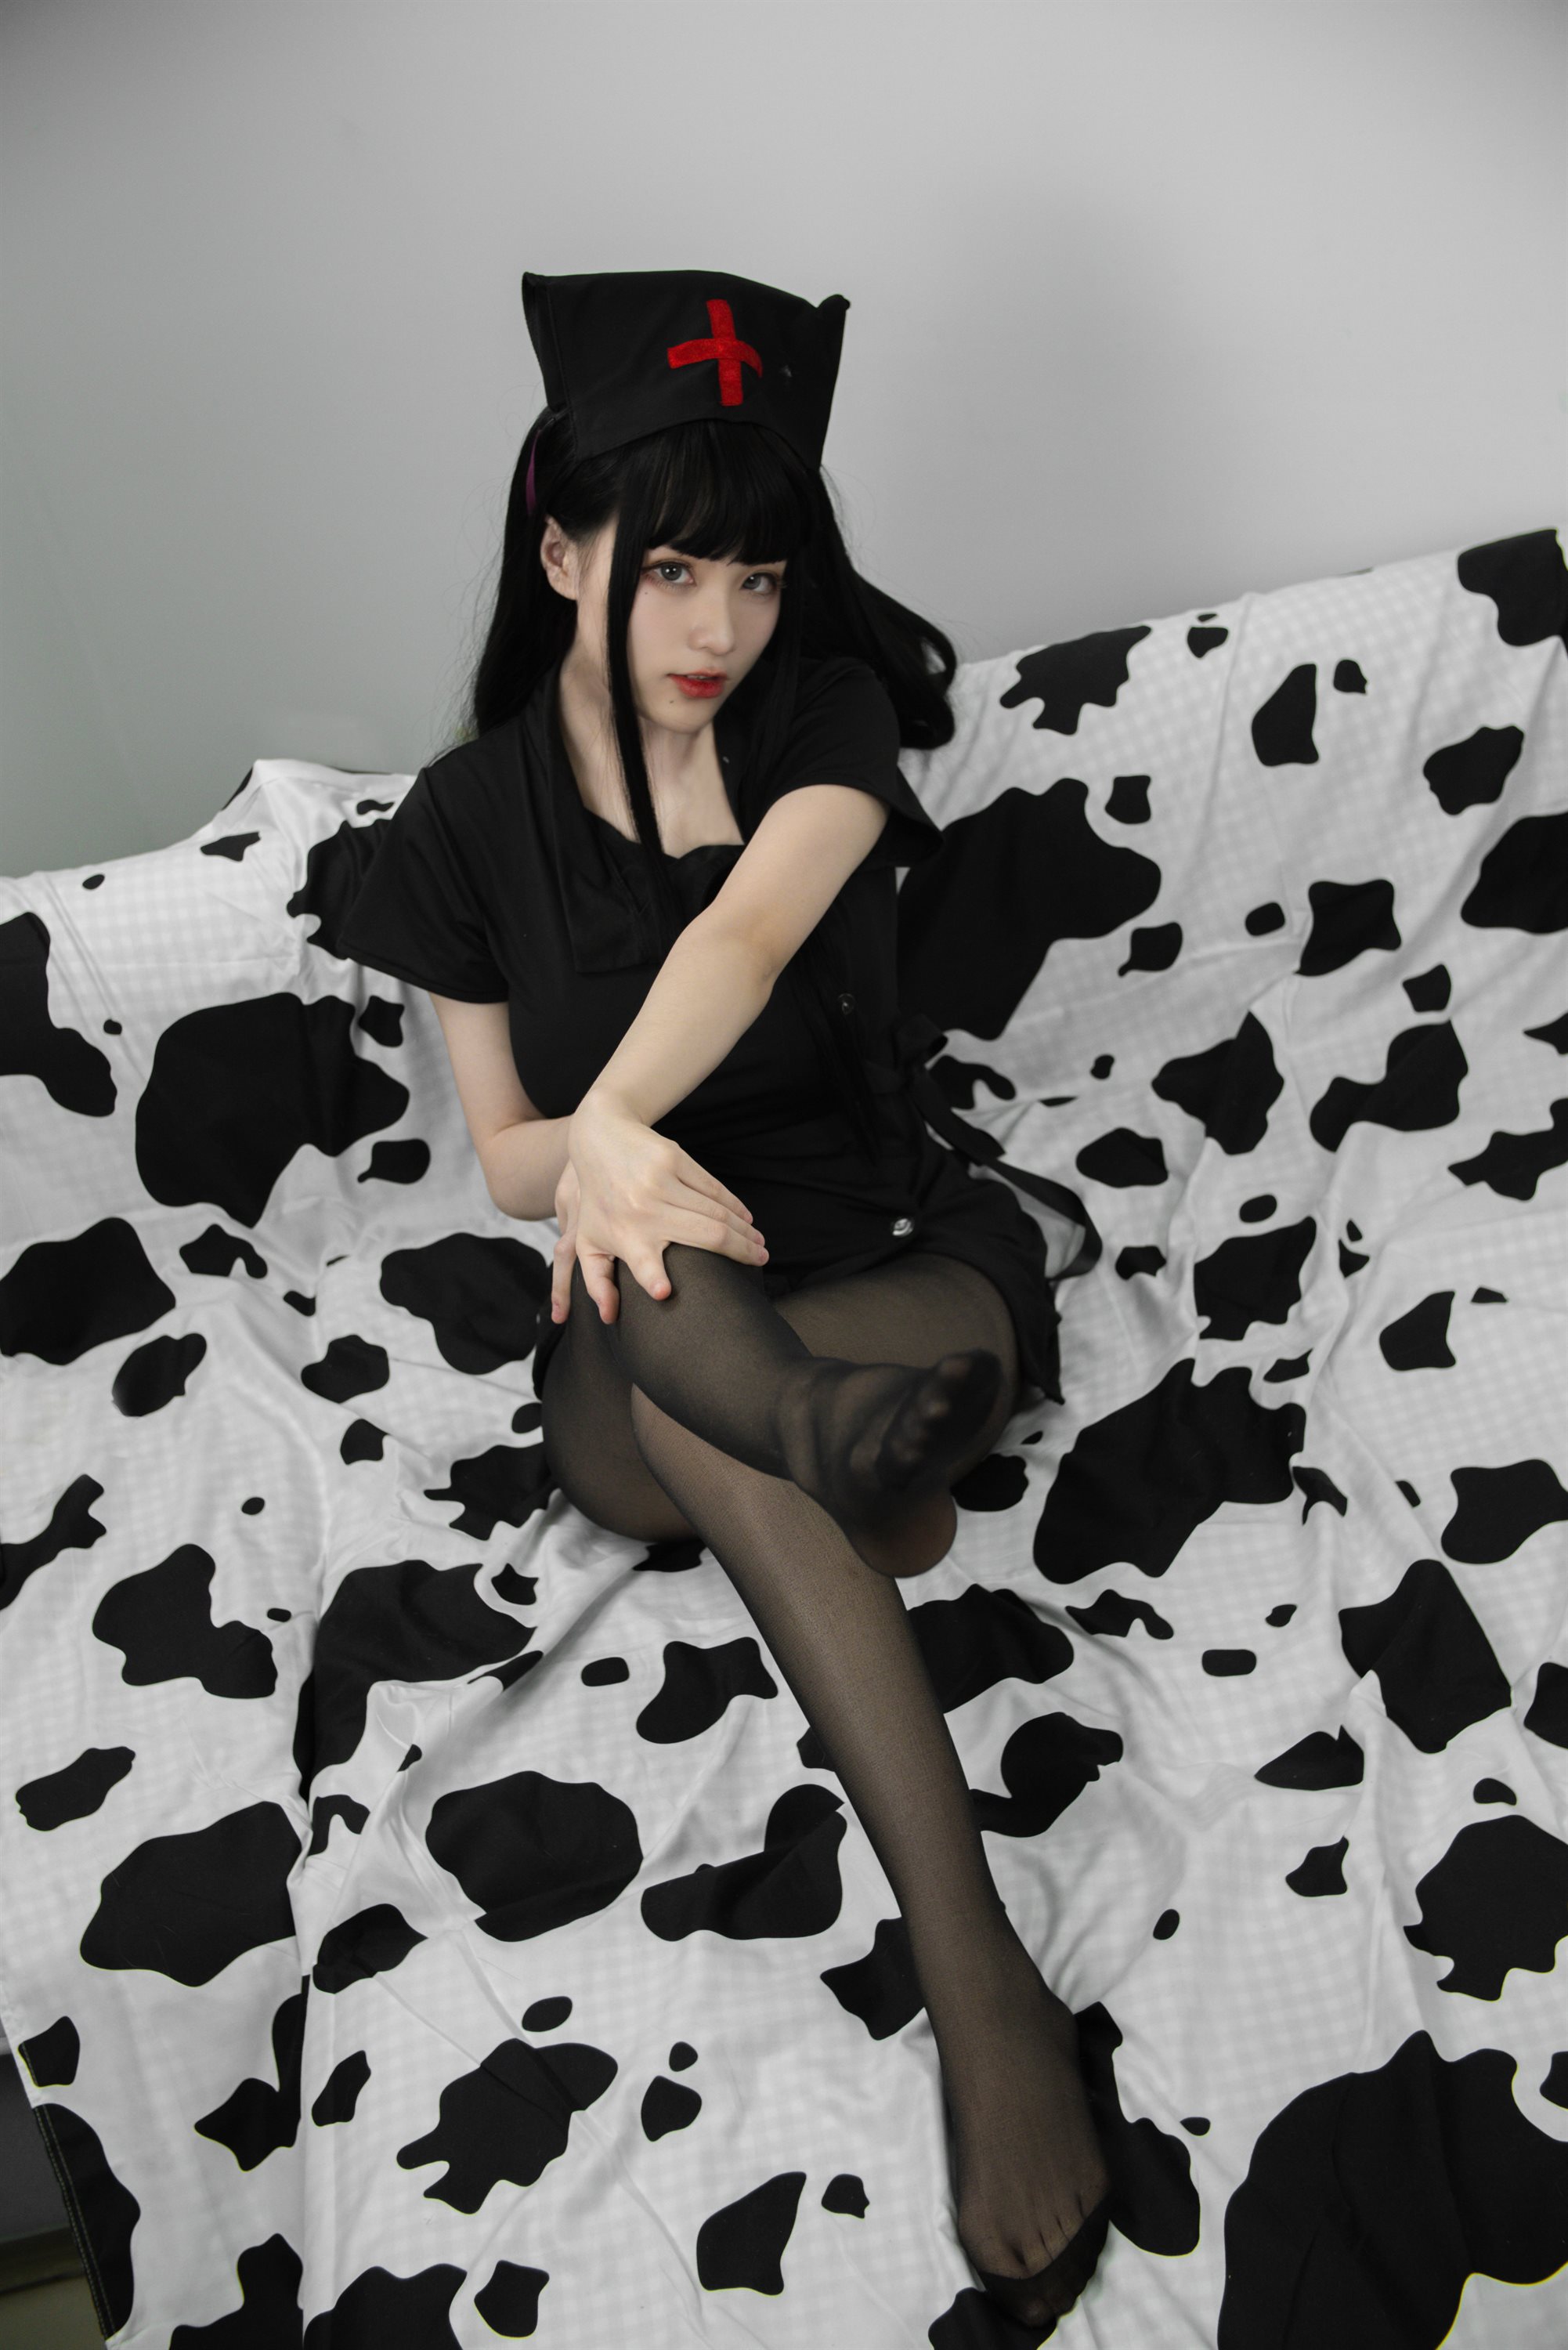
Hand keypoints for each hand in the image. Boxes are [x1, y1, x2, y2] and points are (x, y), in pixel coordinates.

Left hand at [555, 1094, 767, 1325]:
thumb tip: (609, 1318)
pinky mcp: (674, 1159)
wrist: (600, 1138)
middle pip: (707, 1235)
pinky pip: (714, 1188)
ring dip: (744, 1231)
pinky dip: (736, 1206)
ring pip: (717, 1212)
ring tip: (759, 1245)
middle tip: (760, 1263)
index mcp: (624, 1235)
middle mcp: (644, 1209)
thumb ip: (597, 1283)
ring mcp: (660, 1182)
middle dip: (740, 1252)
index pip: (639, 1261)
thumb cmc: (597, 1201)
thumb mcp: (588, 1242)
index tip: (665, 1292)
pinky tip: (747, 1219)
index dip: (653, 1278)